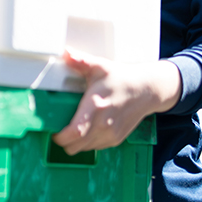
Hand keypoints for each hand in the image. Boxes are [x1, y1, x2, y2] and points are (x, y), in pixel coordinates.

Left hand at [52, 49, 180, 154]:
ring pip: (85, 149)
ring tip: (72, 130)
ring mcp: (111, 133)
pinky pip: (96, 148)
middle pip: (77, 145)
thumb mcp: (100, 66)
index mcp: (96, 106)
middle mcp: (104, 123)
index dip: (61, 137)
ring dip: (75, 144)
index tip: (54, 132)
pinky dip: (87, 143)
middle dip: (64, 142)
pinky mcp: (116, 139)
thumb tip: (66, 53)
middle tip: (59, 132)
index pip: (75, 131)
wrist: (147, 90)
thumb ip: (81, 61)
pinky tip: (87, 130)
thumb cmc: (122, 78)